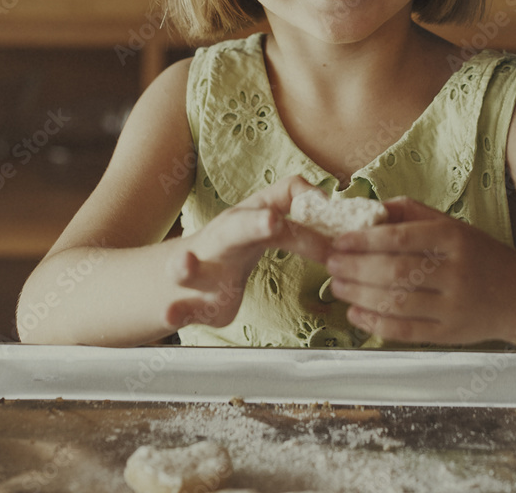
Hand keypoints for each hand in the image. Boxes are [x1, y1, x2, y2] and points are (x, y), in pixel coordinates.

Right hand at [164, 175, 329, 329]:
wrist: (184, 272)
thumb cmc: (237, 245)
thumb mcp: (267, 223)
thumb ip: (300, 222)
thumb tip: (343, 222)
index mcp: (251, 218)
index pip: (281, 200)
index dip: (308, 206)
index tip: (334, 219)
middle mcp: (224, 238)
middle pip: (238, 228)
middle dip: (255, 224)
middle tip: (272, 222)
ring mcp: (201, 269)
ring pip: (190, 267)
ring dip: (188, 267)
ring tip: (185, 266)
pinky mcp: (190, 302)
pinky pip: (179, 307)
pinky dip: (175, 312)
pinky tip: (171, 314)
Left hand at [325, 198, 515, 345]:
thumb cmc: (476, 254)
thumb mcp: (451, 224)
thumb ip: (410, 213)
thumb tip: (368, 210)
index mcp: (453, 238)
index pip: (400, 238)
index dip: (364, 241)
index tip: (340, 241)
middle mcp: (455, 272)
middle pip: (395, 273)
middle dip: (355, 269)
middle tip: (332, 264)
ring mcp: (453, 307)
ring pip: (396, 303)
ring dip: (359, 296)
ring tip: (338, 286)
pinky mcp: (449, 334)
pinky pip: (405, 332)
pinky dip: (375, 324)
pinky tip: (356, 314)